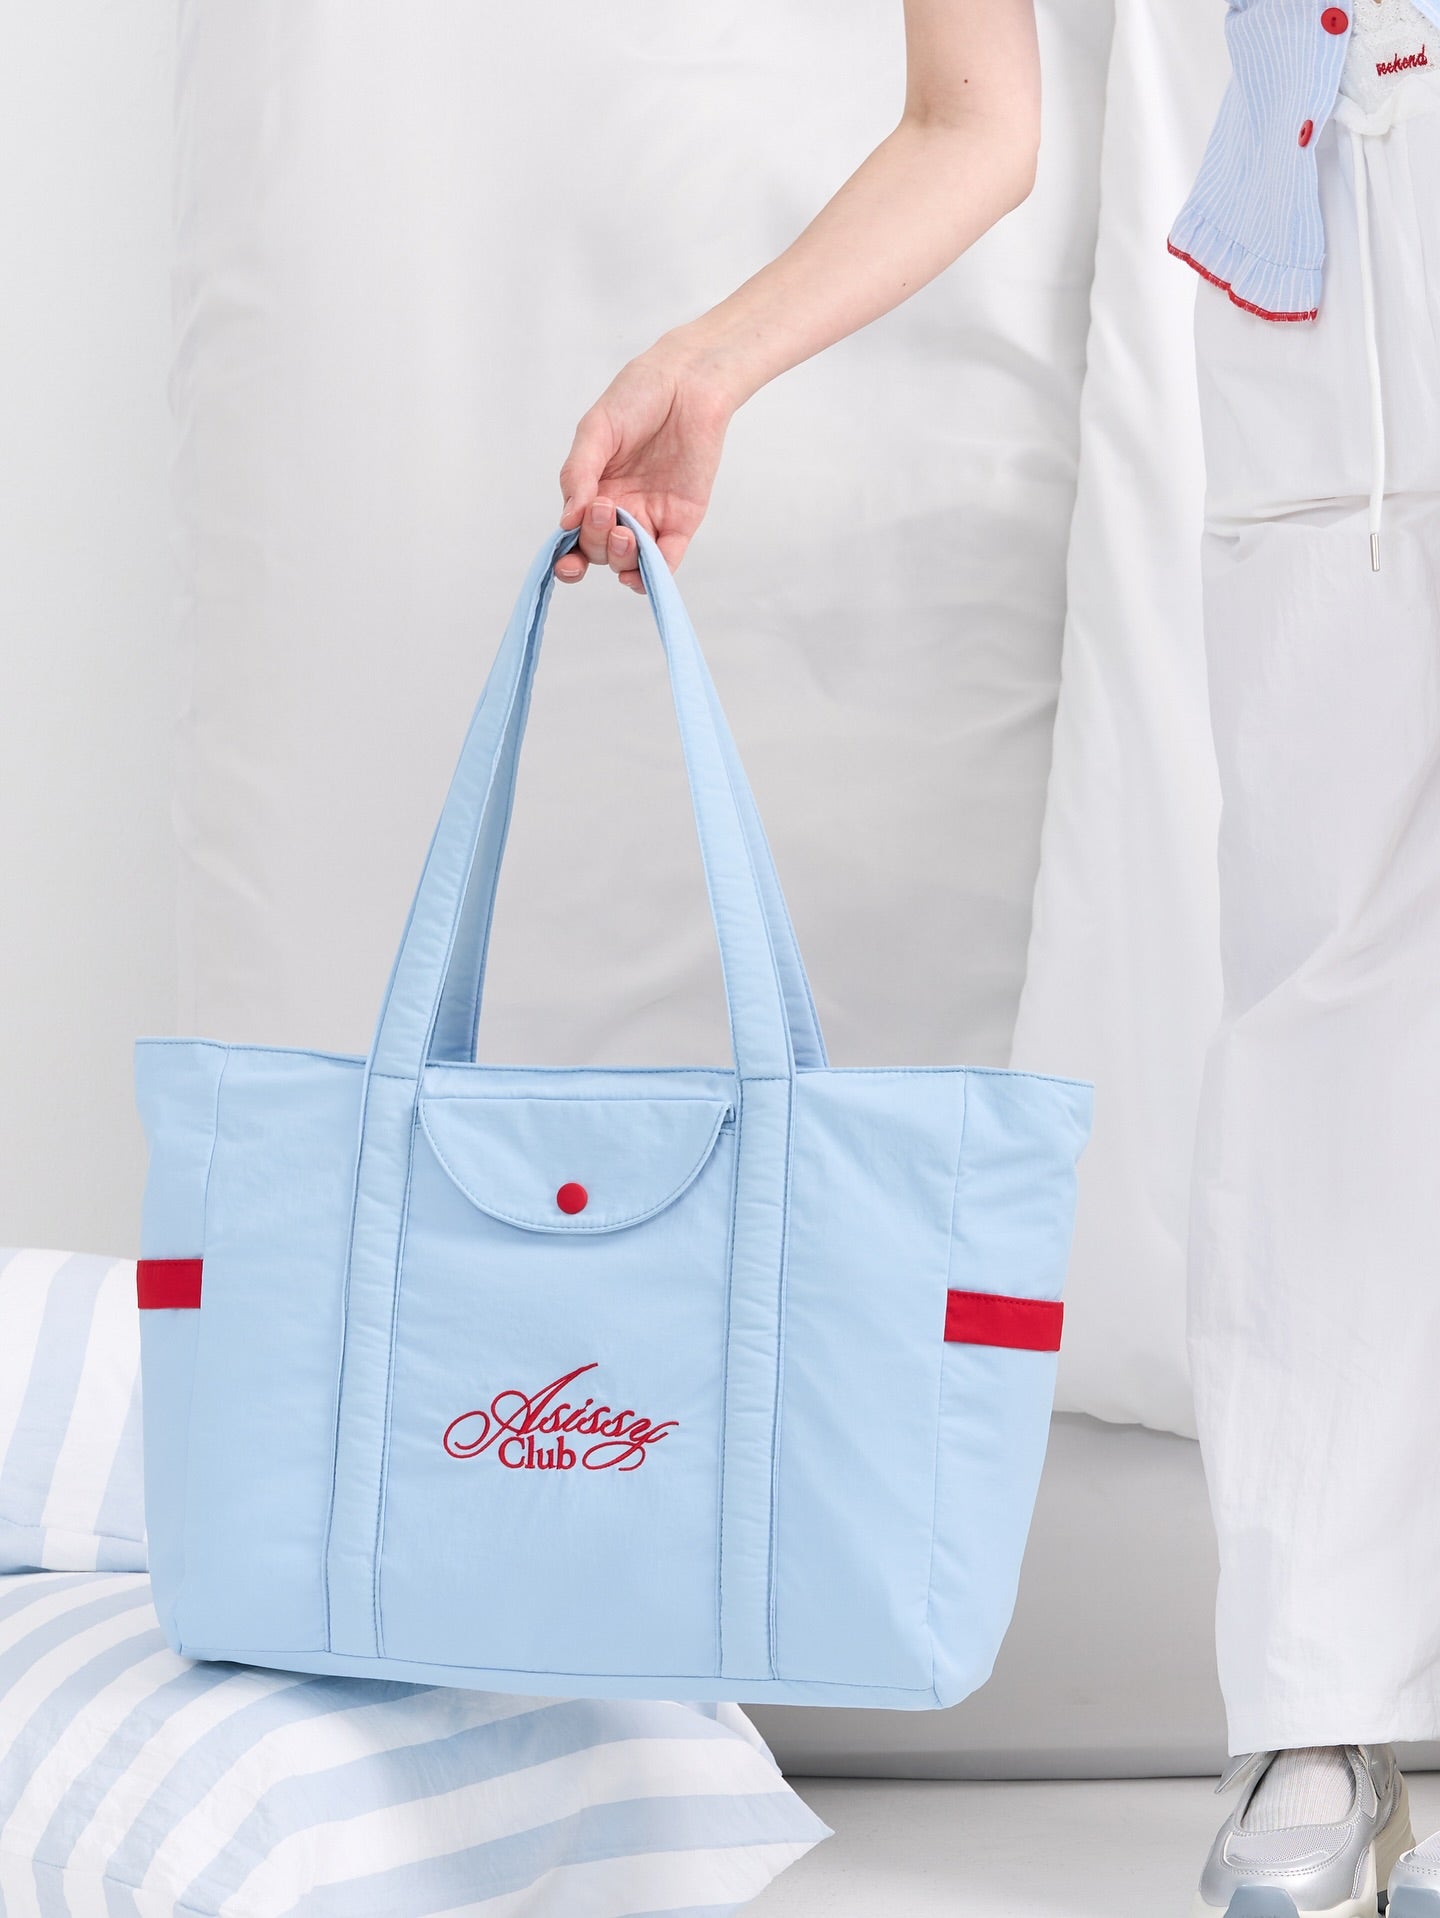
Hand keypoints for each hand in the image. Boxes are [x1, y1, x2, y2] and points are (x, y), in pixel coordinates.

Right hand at [556, 336, 734, 592]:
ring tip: (624, 532)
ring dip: (621, 558)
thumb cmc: (637, 397)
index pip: (575, 537)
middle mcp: (619, 509)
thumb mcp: (596, 431)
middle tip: (604, 507)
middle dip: (596, 540)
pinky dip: (654, 573)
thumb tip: (566, 523)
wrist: (687, 383)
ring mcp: (650, 517)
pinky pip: (667, 559)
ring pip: (630, 560)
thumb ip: (578, 474)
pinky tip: (642, 572)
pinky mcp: (681, 520)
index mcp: (592, 491)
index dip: (567, 558)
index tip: (566, 562)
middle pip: (598, 550)